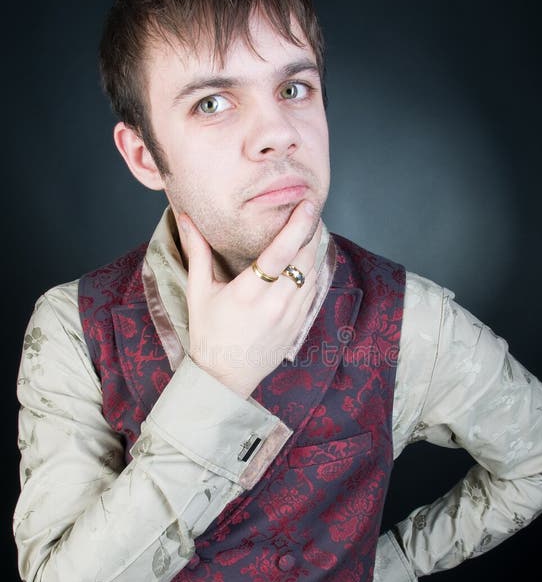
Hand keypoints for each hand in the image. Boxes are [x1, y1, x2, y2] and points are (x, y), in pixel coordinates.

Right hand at [179, 202, 321, 397]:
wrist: (224, 377)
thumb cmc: (208, 333)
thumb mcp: (199, 292)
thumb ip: (197, 252)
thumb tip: (186, 218)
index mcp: (248, 293)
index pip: (280, 253)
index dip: (297, 226)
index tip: (307, 204)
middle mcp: (274, 304)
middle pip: (304, 259)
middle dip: (311, 231)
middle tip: (309, 208)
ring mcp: (290, 316)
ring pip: (312, 274)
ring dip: (314, 248)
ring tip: (311, 227)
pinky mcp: (298, 325)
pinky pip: (313, 291)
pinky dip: (313, 271)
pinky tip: (308, 257)